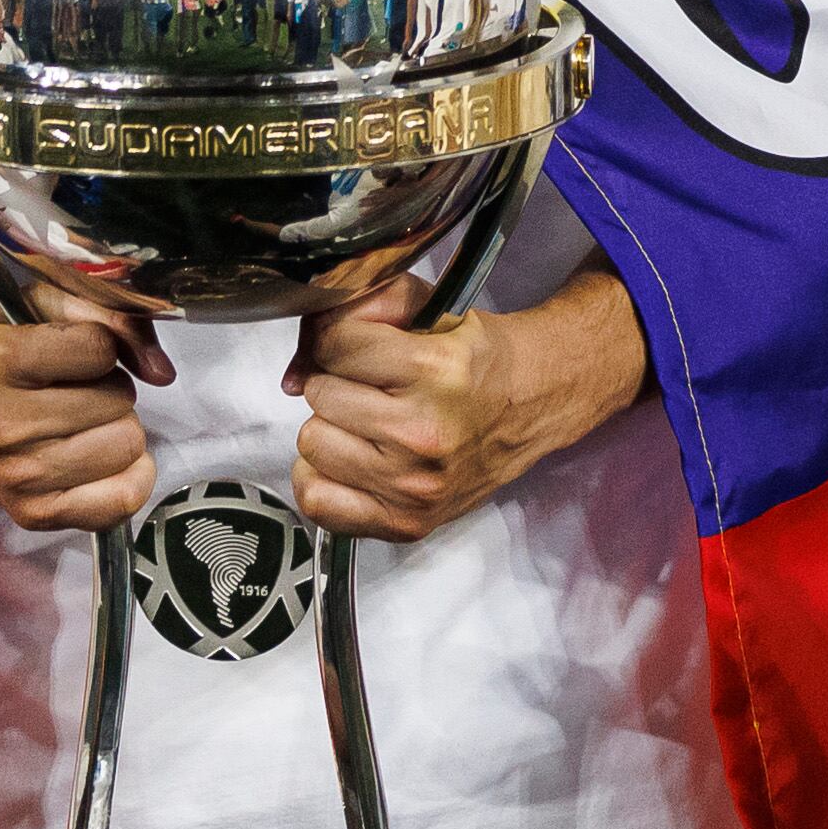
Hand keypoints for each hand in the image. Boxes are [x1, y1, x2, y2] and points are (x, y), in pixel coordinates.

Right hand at [0, 271, 157, 531]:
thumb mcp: (36, 306)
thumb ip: (107, 318)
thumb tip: (163, 371)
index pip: (100, 349)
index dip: (97, 344)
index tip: (71, 350)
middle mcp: (3, 425)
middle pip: (119, 402)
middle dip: (107, 389)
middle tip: (72, 389)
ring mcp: (18, 476)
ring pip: (127, 445)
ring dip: (113, 429)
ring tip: (77, 421)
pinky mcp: (32, 514)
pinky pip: (121, 500)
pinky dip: (125, 476)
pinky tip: (98, 457)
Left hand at [287, 263, 643, 541]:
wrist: (531, 404)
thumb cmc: (474, 358)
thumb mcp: (426, 307)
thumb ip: (359, 307)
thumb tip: (296, 370)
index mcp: (434, 371)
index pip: (333, 344)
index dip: (340, 337)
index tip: (360, 344)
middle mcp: (424, 434)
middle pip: (319, 395)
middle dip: (339, 381)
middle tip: (372, 385)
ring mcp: (414, 486)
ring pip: (312, 443)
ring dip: (333, 428)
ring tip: (368, 421)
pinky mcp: (408, 522)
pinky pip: (319, 501)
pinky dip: (325, 477)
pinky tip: (354, 458)